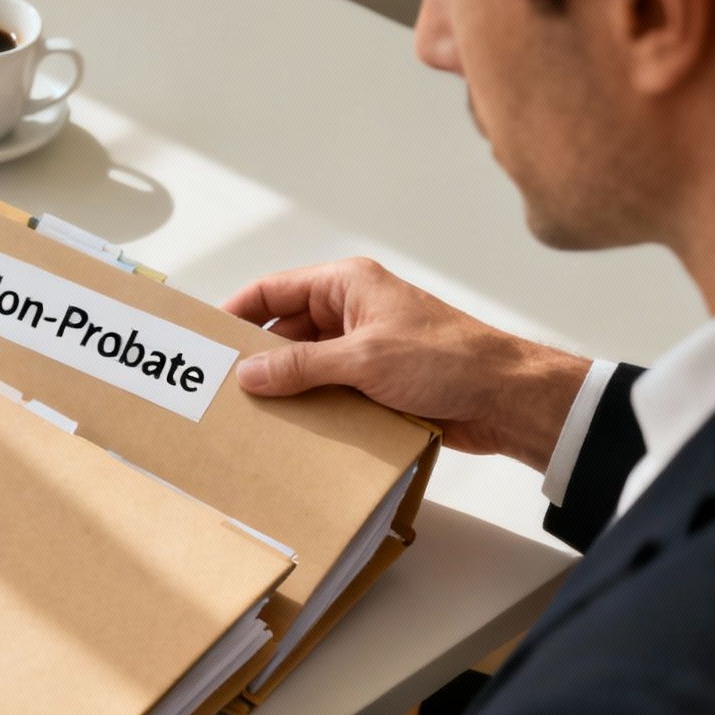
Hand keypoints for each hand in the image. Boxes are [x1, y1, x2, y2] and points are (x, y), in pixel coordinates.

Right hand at [223, 258, 591, 470]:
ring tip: (250, 413)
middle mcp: (352, 311)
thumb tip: (249, 373)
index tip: (208, 340)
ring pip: (306, 365)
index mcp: (347, 285)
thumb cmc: (450, 359)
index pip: (274, 290)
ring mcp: (364, 348)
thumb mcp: (364, 359)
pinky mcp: (376, 383)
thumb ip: (301, 366)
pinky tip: (291, 430)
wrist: (507, 399)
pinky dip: (311, 407)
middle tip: (222, 387)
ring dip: (285, 388)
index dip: (237, 312)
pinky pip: (329, 391)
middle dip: (257, 358)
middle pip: (285, 330)